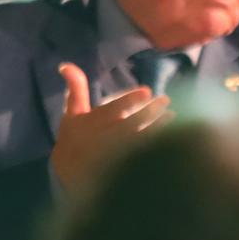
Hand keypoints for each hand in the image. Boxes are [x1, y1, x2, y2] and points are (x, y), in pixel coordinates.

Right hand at [49, 64, 171, 193]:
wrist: (69, 174)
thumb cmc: (74, 137)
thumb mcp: (72, 112)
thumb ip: (75, 88)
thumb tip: (65, 64)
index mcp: (90, 123)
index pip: (112, 110)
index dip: (129, 100)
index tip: (147, 90)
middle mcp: (101, 139)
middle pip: (129, 124)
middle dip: (150, 111)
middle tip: (166, 99)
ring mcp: (113, 156)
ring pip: (138, 140)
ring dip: (157, 128)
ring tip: (173, 116)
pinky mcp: (122, 169)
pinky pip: (142, 157)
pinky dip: (156, 147)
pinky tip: (171, 138)